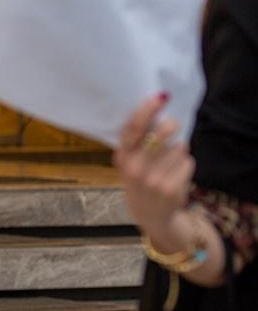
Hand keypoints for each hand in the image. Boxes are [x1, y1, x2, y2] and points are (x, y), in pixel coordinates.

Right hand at [114, 94, 194, 232]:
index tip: (160, 96)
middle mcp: (134, 169)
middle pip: (160, 134)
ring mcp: (152, 180)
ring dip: (179, 150)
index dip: (147, 110)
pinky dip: (186, 165)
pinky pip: (188, 162)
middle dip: (171, 126)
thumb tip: (158, 111)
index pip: (133, 129)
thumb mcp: (131, 162)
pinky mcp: (170, 189)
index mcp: (122, 157)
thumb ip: (139, 141)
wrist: (150, 214)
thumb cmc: (142, 179)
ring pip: (179, 147)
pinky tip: (176, 175)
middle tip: (173, 126)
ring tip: (170, 162)